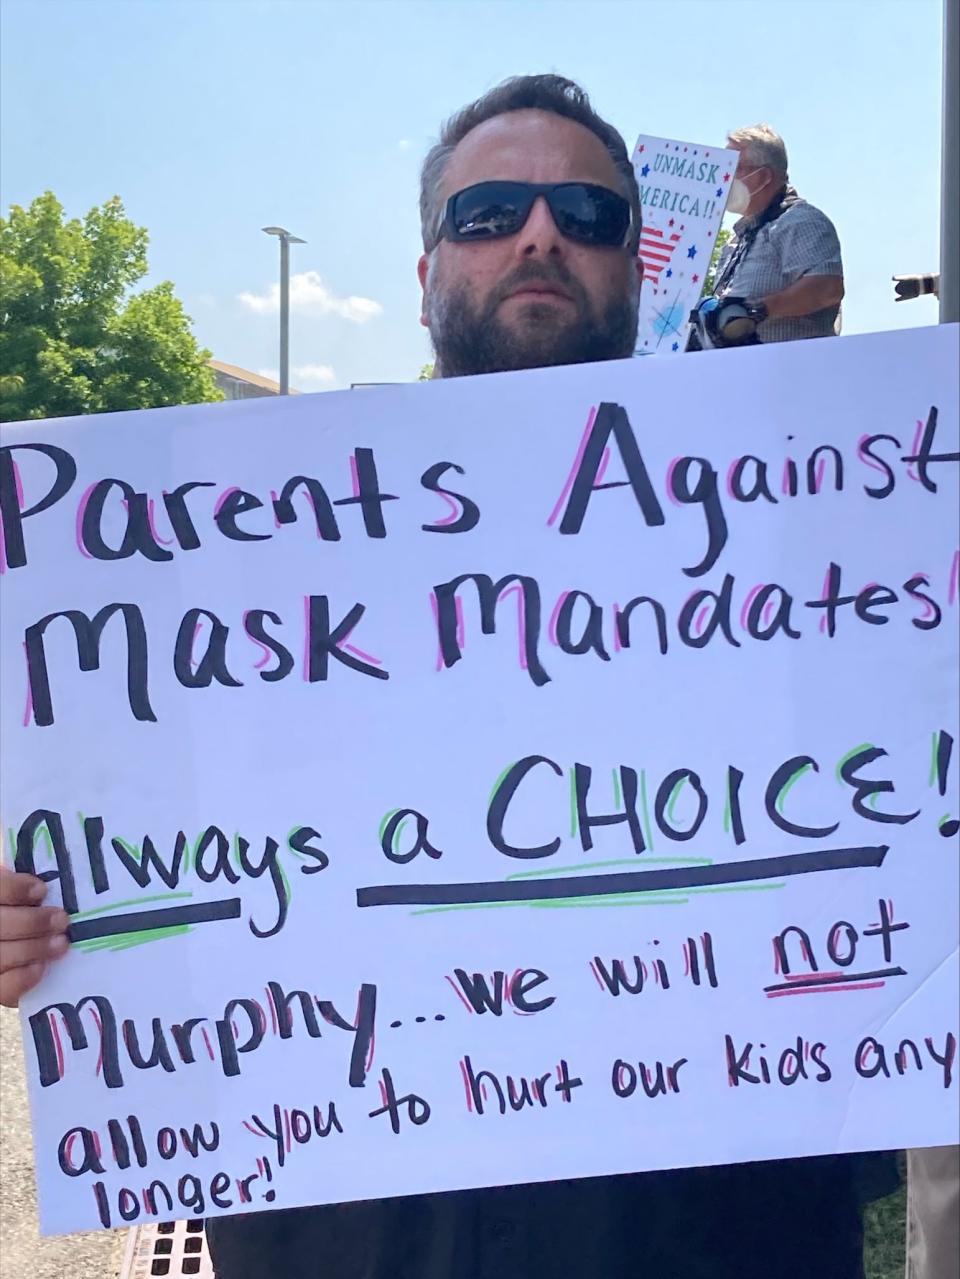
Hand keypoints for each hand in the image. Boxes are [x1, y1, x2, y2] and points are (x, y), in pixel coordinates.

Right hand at [0, 866, 69, 1006]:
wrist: (10, 956)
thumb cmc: (23, 914)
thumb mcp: (21, 899)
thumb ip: (23, 890)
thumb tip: (44, 887)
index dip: (15, 888)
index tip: (42, 891)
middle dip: (32, 922)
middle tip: (62, 920)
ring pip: (1, 956)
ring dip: (34, 948)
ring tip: (61, 943)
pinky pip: (2, 988)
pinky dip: (21, 978)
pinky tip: (40, 968)